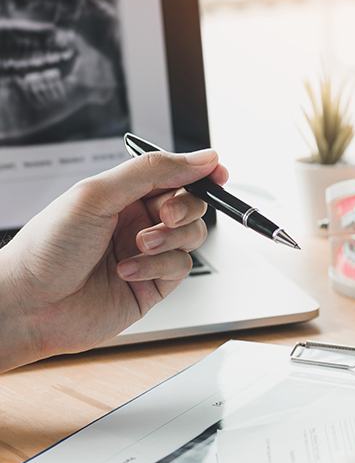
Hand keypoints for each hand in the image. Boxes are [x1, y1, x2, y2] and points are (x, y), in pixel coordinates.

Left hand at [0, 149, 227, 371]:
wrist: (29, 305)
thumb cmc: (48, 247)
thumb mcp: (98, 193)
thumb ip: (153, 172)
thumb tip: (201, 157)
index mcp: (124, 194)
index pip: (174, 175)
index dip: (199, 172)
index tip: (218, 173)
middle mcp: (138, 221)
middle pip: (190, 204)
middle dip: (184, 207)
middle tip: (163, 215)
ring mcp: (148, 253)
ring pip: (192, 235)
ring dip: (170, 238)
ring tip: (139, 245)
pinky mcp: (154, 284)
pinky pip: (181, 267)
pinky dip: (158, 266)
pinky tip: (127, 270)